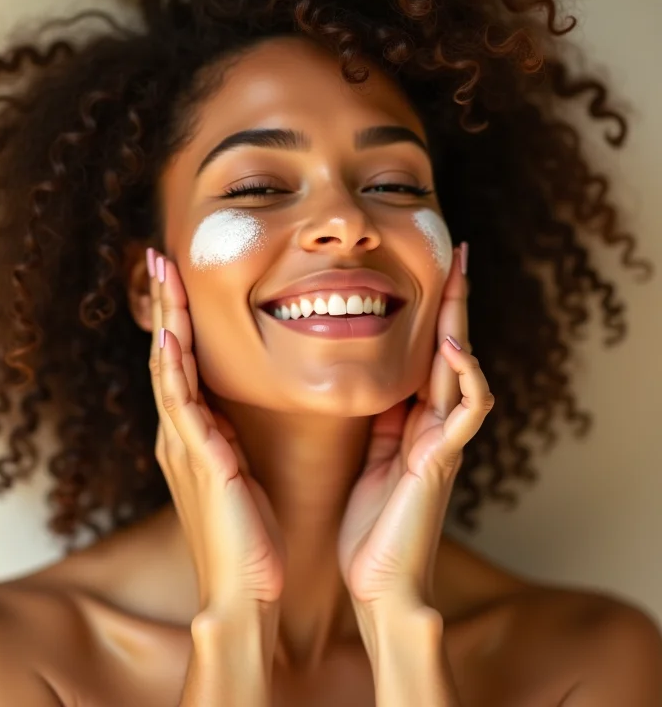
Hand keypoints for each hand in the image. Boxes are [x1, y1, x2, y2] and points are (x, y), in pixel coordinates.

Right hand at [146, 249, 285, 612]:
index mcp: (194, 435)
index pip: (181, 365)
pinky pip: (180, 405)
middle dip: (164, 306)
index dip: (178, 320)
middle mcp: (181, 434)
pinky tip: (168, 336)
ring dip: (165, 320)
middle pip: (167, 356)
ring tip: (160, 275)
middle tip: (159, 259)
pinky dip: (173, 369)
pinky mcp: (198, 461)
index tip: (179, 280)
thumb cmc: (249, 535)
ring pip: (168, 369)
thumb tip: (235, 414)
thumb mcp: (239, 474)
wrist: (245, 590)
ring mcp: (184, 446)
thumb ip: (230, 440)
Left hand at [338, 243, 493, 612]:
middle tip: (457, 255)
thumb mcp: (370, 460)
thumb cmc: (371, 526)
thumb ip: (381, 423)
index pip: (427, 357)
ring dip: (463, 326)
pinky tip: (452, 350)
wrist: (378, 583)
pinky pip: (466, 412)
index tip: (427, 274)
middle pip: (451, 352)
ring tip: (458, 281)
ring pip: (466, 371)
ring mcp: (443, 442)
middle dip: (455, 304)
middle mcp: (434, 426)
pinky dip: (465, 379)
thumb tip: (377, 384)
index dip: (431, 316)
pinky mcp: (442, 462)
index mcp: (413, 423)